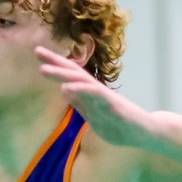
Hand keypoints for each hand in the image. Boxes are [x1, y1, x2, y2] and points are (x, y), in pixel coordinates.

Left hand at [37, 46, 156, 149]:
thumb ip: (80, 103)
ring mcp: (104, 96)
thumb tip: (64, 90)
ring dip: (62, 74)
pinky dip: (79, 89)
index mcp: (90, 94)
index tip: (39, 56)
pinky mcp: (111, 104)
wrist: (145, 132)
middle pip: (74, 71)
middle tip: (37, 50)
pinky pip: (93, 94)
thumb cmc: (120, 124)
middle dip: (55, 61)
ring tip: (43, 69)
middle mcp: (96, 90)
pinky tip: (66, 87)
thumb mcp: (93, 115)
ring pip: (81, 80)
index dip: (55, 66)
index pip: (70, 76)